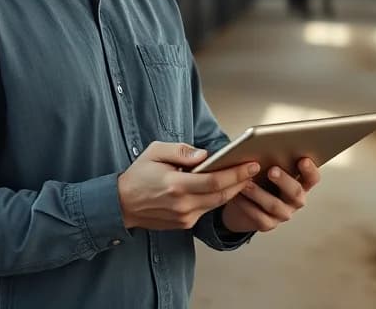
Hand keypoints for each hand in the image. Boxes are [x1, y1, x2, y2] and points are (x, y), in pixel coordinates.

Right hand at [117, 142, 258, 230]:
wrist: (121, 205)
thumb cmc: (138, 175)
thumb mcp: (155, 152)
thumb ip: (181, 151)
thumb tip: (205, 155)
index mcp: (176, 185)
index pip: (214, 181)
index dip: (236, 173)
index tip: (251, 164)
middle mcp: (183, 205)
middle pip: (221, 194)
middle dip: (241, 181)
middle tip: (255, 168)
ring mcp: (184, 217)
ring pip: (217, 204)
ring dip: (233, 191)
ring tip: (245, 176)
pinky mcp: (184, 224)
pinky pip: (207, 210)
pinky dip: (219, 198)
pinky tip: (226, 187)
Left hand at [220, 158, 320, 232]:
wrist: (242, 204)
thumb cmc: (259, 179)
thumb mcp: (267, 168)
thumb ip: (272, 159)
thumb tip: (265, 146)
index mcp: (301, 183)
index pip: (312, 178)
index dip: (310, 170)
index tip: (303, 159)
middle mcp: (295, 200)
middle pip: (296, 191)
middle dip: (284, 180)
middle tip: (272, 170)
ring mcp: (283, 213)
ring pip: (275, 205)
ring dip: (260, 193)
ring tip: (246, 183)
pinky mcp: (268, 224)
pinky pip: (259, 217)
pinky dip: (247, 206)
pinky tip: (238, 196)